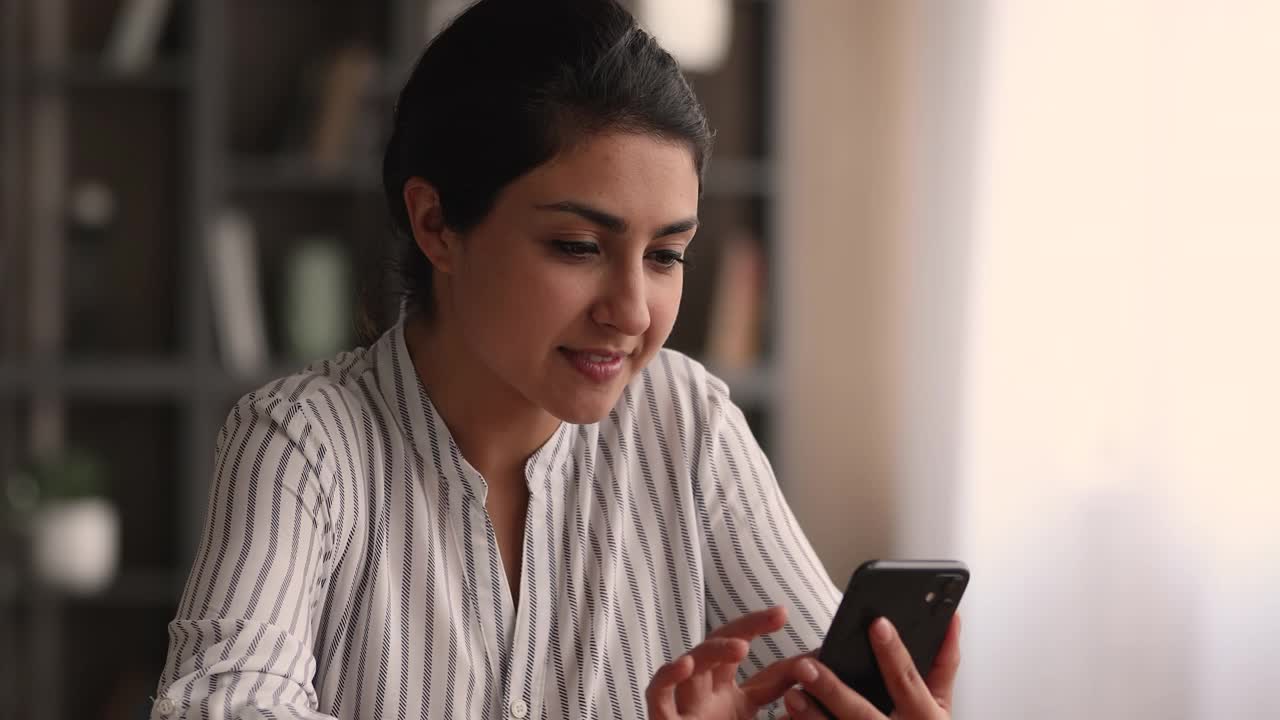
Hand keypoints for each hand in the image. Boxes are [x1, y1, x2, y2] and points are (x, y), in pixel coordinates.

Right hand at [646, 606, 813, 719]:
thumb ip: (787, 705)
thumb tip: (817, 674)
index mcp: (731, 699)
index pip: (758, 665)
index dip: (780, 646)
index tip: (802, 625)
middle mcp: (707, 697)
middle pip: (721, 647)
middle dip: (748, 627)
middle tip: (778, 616)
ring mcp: (684, 709)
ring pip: (691, 664)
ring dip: (714, 650)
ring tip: (742, 647)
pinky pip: (657, 695)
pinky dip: (667, 676)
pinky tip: (686, 664)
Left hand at [780, 613, 961, 719]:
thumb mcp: (940, 703)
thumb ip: (943, 662)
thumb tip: (951, 619)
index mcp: (925, 717)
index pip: (907, 680)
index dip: (894, 652)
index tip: (877, 624)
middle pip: (862, 713)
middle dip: (833, 690)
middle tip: (806, 665)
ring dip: (813, 718)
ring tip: (792, 695)